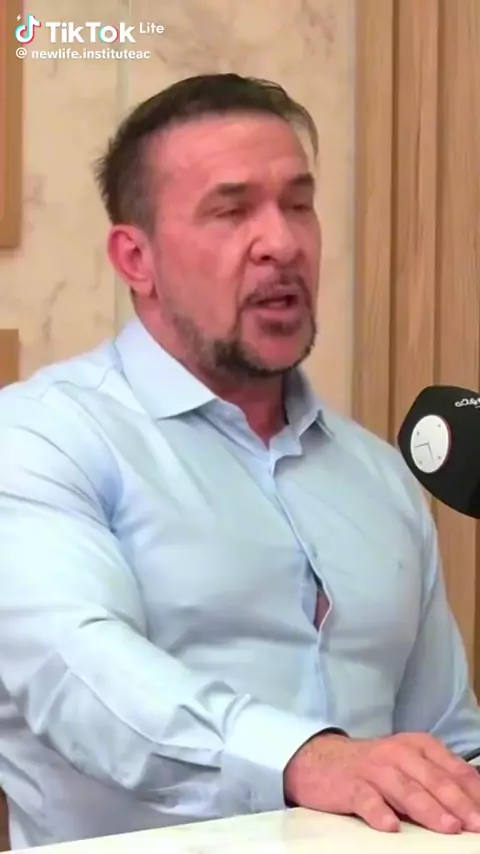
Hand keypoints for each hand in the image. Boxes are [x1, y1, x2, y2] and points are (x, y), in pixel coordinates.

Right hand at [283, 732, 479, 833]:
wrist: (320, 760)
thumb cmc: (374, 768)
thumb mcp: (409, 765)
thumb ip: (439, 779)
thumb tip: (474, 803)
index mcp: (418, 747)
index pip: (453, 769)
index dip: (473, 792)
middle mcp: (398, 753)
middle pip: (433, 780)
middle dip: (458, 803)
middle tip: (476, 824)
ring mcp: (374, 769)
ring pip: (405, 789)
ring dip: (428, 808)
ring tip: (448, 826)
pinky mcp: (350, 785)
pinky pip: (366, 799)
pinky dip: (379, 812)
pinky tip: (391, 826)